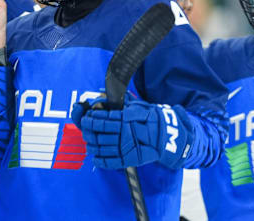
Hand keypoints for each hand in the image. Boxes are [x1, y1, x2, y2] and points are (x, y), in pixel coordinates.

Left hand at [72, 98, 192, 169]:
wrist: (169, 136)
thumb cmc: (151, 119)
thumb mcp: (139, 106)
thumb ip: (123, 100)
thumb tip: (102, 92)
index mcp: (128, 117)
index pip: (105, 117)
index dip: (93, 117)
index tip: (87, 116)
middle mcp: (128, 130)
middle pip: (101, 131)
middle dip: (89, 129)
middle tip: (85, 126)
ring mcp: (129, 145)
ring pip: (103, 146)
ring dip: (92, 144)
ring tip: (88, 142)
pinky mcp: (132, 158)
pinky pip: (112, 162)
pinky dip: (101, 161)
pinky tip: (95, 158)